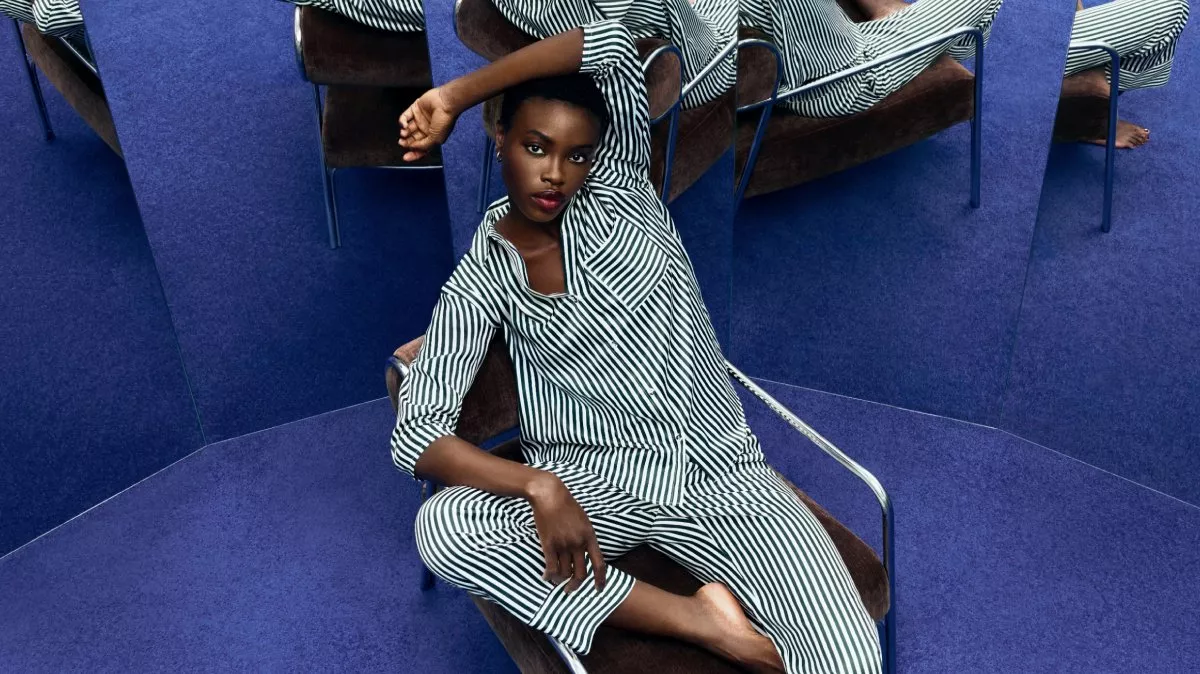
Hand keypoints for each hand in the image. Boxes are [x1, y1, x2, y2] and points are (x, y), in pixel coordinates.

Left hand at [398, 87, 457, 161]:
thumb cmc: (445, 120)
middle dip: (406, 142)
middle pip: (412, 139)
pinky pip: (405, 117)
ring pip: (408, 128)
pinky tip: (404, 125)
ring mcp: (420, 119)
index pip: (421, 148)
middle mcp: (426, 129)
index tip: (406, 157)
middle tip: (402, 143)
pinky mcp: (415, 109)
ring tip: (404, 133)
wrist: (446, 103)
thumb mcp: (436, 139)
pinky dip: (402, 122)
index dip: (413, 153)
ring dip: (404, 132)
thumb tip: (413, 148)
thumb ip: (423, 146)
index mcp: (432, 137)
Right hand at [526, 474, 607, 593]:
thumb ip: (585, 537)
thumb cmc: (566, 505)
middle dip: (576, 585)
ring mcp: (563, 545)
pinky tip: (546, 577)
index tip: (598, 589)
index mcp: (590, 537)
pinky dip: (549, 576)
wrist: (549, 494)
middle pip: (581, 573)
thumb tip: (586, 554)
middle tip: (570, 589)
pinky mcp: (549, 544)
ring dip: (561, 581)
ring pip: (565, 573)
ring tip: (557, 581)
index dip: (600, 579)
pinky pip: (551, 567)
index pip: (599, 564)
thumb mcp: (583, 520)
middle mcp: (578, 543)